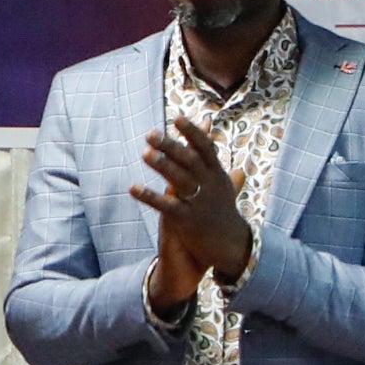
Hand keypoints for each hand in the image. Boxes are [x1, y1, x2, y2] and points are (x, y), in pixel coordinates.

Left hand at [140, 122, 255, 287]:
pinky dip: (149, 196)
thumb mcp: (222, 181)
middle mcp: (209, 185)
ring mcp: (199, 202)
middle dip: (171, 146)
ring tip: (144, 153)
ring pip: (180, 180)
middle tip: (150, 134)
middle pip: (189, 160)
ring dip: (162, 165)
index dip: (192, 132)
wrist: (232, 246)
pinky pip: (166, 206)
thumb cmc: (222, 210)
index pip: (205, 148)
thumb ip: (209, 153)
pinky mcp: (187, 220)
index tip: (177, 118)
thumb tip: (208, 127)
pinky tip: (132, 188)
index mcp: (217, 173)